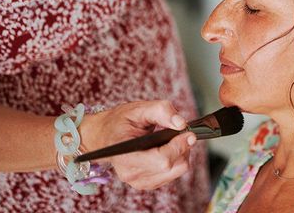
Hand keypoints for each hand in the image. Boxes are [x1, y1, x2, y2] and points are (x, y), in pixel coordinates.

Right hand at [80, 100, 195, 189]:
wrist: (105, 136)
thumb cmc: (120, 122)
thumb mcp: (138, 109)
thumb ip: (161, 111)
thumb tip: (181, 124)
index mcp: (126, 156)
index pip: (162, 160)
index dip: (179, 146)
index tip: (188, 133)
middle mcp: (132, 173)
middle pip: (173, 166)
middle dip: (182, 147)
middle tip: (180, 131)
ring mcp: (139, 181)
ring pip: (177, 171)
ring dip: (181, 153)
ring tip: (172, 138)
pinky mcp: (147, 183)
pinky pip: (173, 174)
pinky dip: (176, 159)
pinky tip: (167, 147)